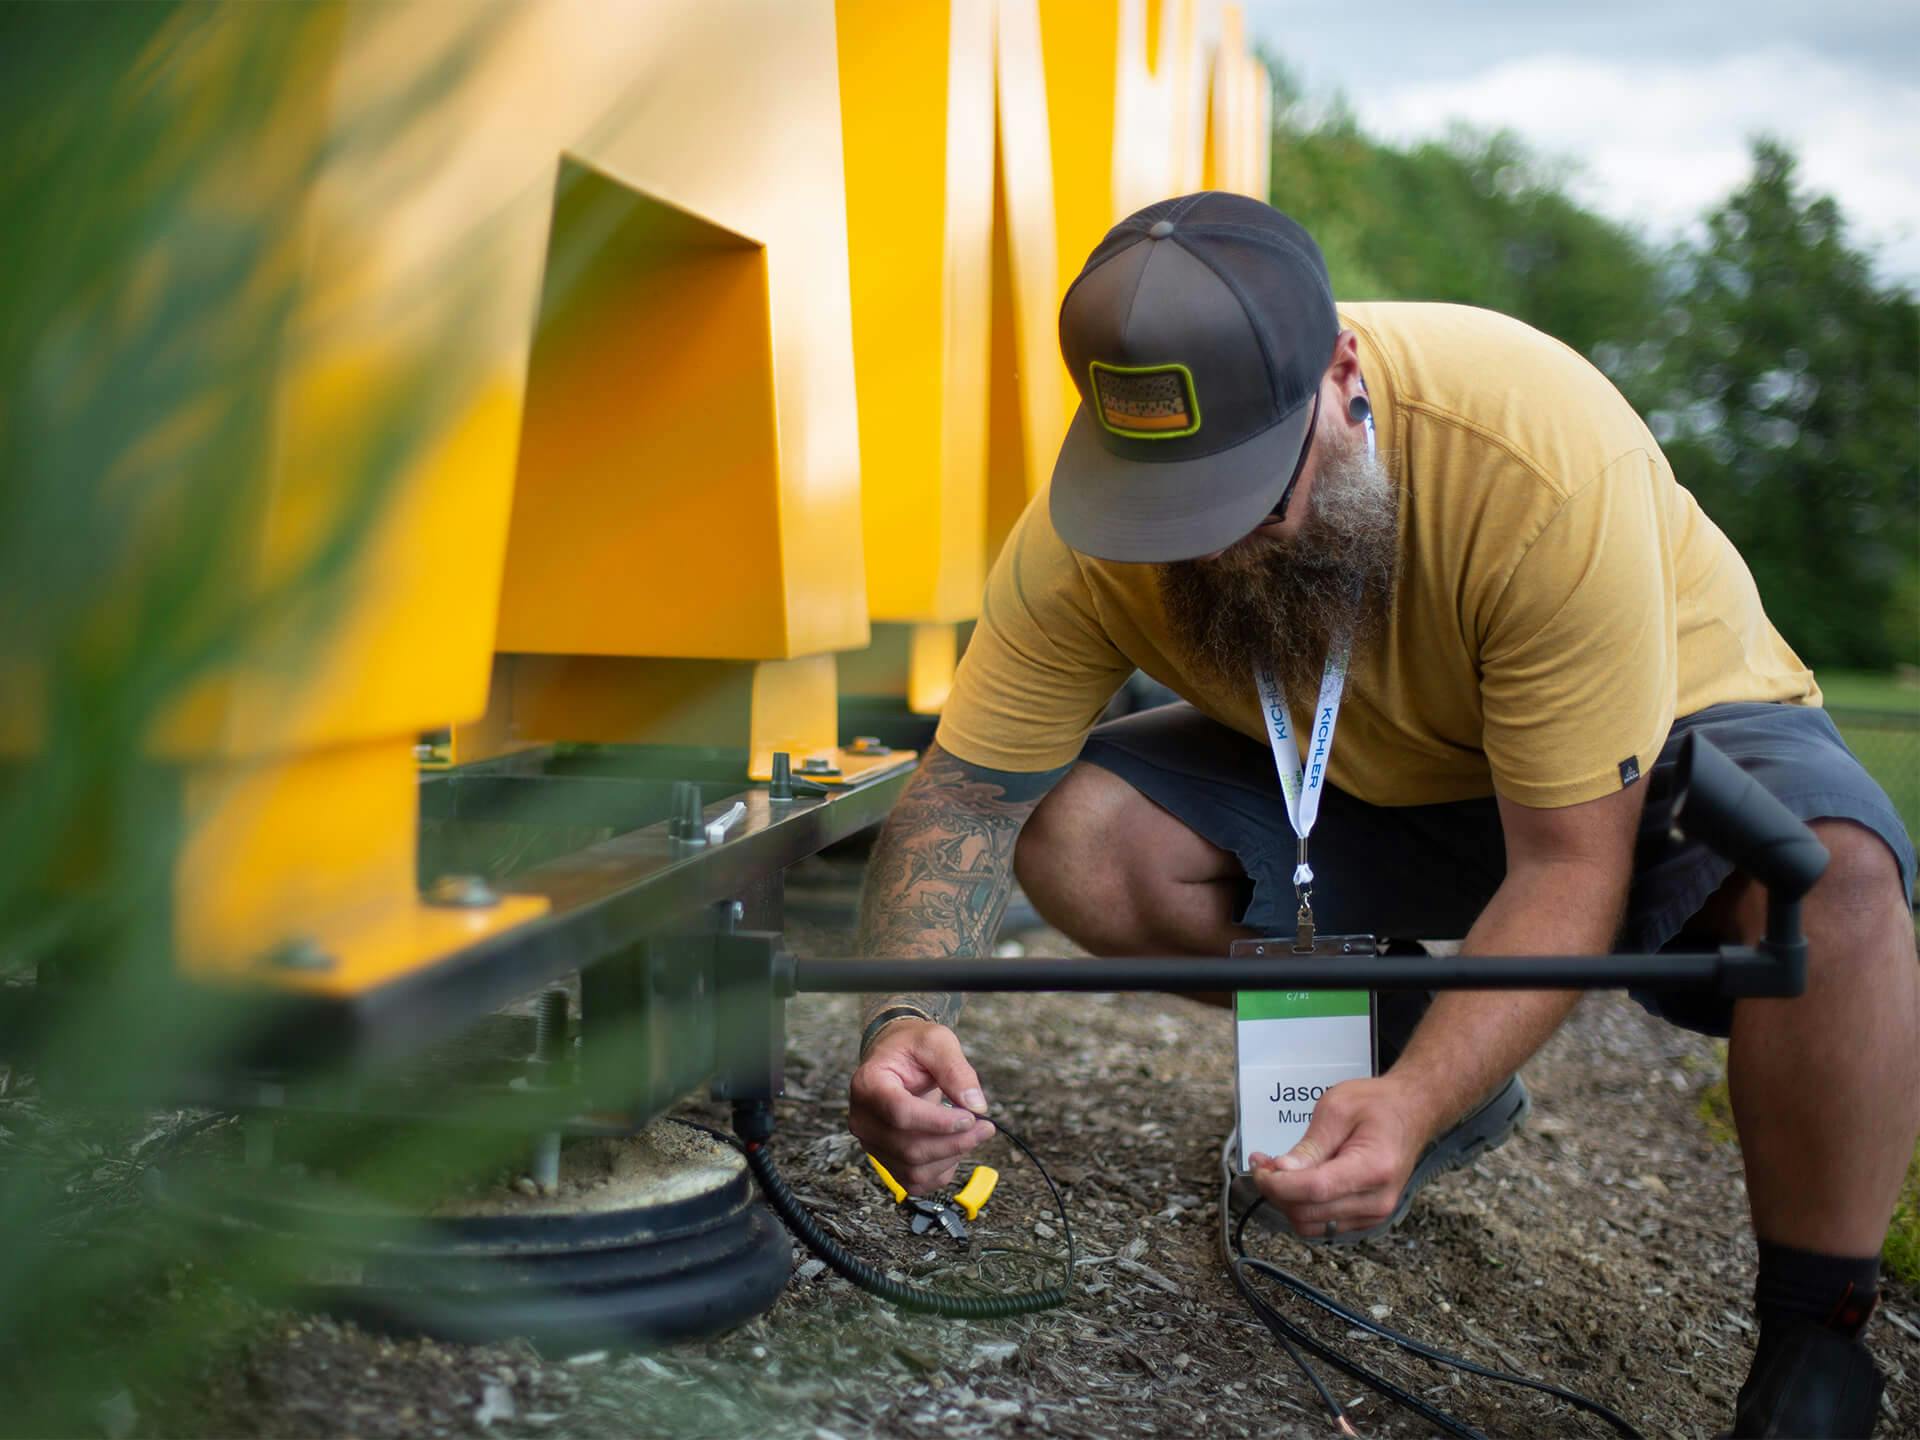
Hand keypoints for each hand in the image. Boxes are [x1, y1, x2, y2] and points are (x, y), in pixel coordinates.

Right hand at [848, 1019, 994, 1192]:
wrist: (895, 1059)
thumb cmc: (911, 1047)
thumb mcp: (936, 1042)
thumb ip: (956, 1070)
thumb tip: (976, 1105)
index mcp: (868, 1084)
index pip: (900, 1113)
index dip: (938, 1122)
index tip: (971, 1117)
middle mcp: (863, 1118)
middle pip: (908, 1147)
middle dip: (954, 1142)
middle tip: (985, 1127)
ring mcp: (871, 1142)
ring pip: (912, 1169)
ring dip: (950, 1157)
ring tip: (972, 1134)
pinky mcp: (884, 1159)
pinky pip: (913, 1181)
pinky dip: (940, 1172)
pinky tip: (954, 1149)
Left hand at [1248, 1076, 1434, 1235]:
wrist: (1411, 1113)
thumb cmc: (1377, 1105)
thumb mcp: (1337, 1109)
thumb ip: (1310, 1144)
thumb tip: (1281, 1171)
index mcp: (1373, 1168)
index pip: (1315, 1190)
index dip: (1278, 1184)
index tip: (1260, 1167)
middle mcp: (1376, 1200)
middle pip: (1308, 1212)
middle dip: (1276, 1191)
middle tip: (1263, 1163)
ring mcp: (1373, 1214)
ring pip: (1311, 1225)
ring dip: (1286, 1202)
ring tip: (1278, 1171)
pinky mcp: (1365, 1218)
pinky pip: (1322, 1225)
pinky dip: (1302, 1207)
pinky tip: (1297, 1182)